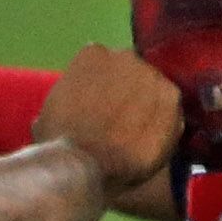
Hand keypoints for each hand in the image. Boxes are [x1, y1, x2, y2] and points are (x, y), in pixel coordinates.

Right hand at [32, 42, 179, 195]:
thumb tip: (71, 106)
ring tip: (137, 136)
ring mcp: (151, 75)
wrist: (81, 165)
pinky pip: (171, 110)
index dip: (104, 87)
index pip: (105, 63)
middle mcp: (124, 56)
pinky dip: (164, 125)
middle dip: (130, 93)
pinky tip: (149, 144)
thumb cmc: (57, 142)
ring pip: (154, 89)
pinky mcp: (172, 98)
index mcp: (92, 55)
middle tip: (120, 122)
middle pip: (133, 73)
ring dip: (149, 108)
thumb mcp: (50, 112)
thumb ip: (69, 98)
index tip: (99, 106)